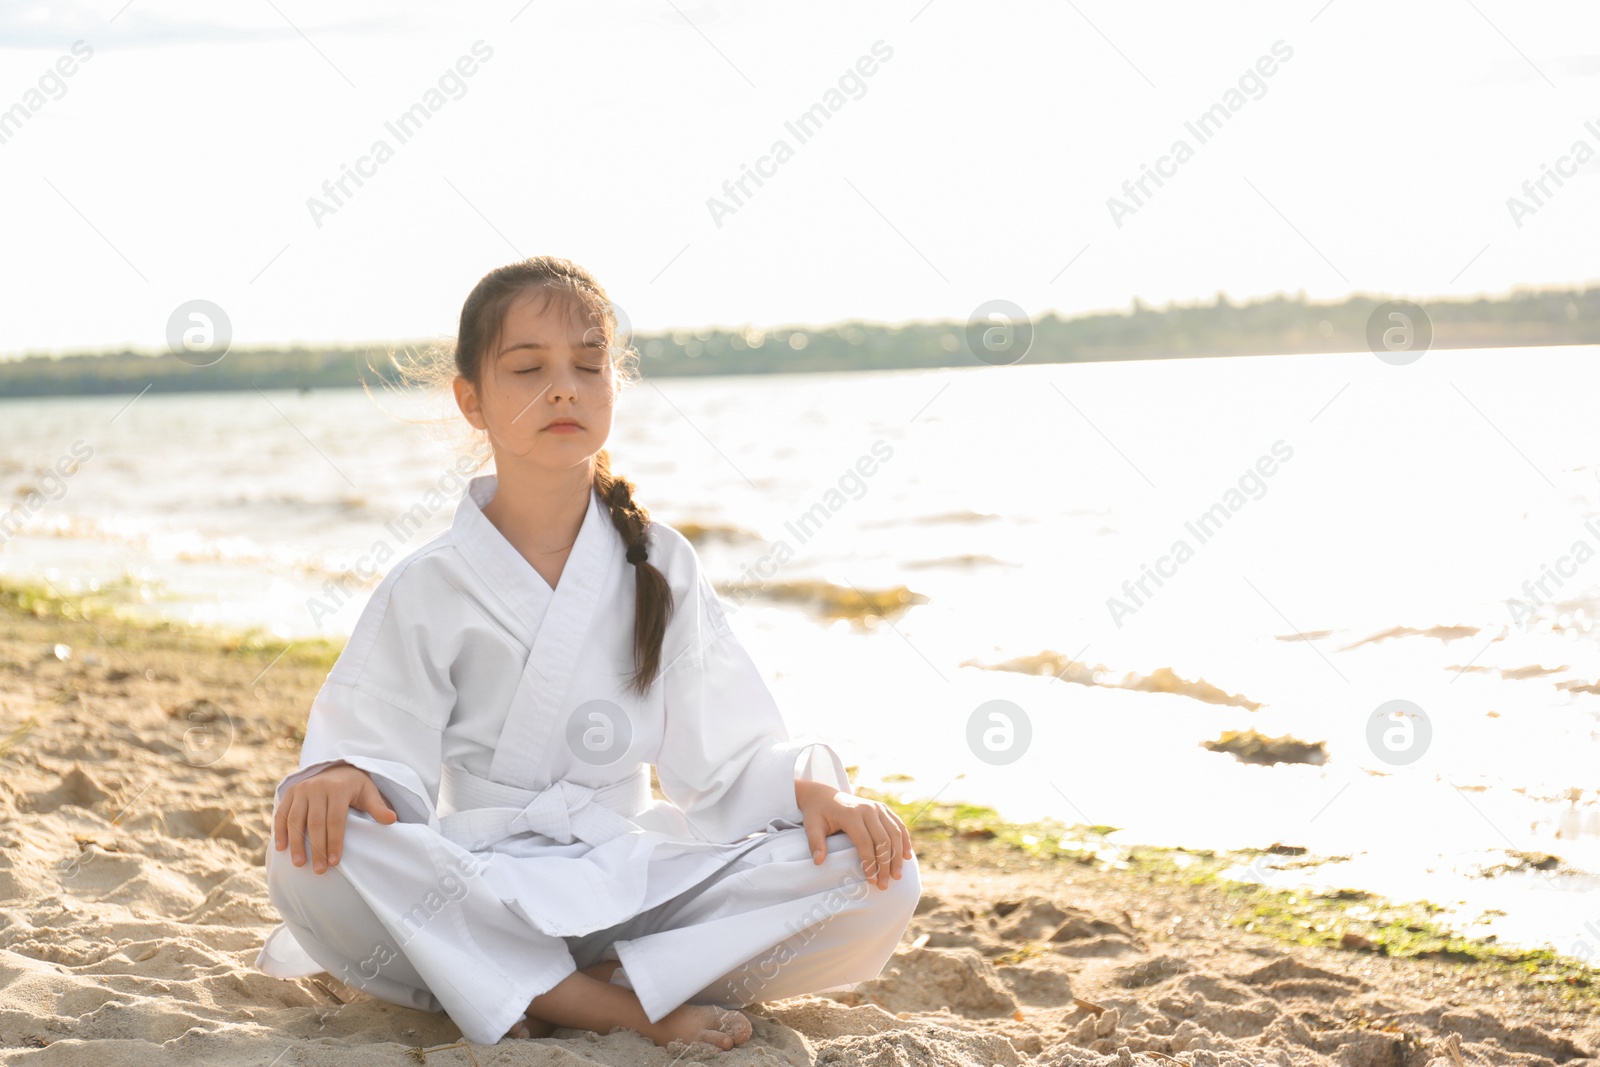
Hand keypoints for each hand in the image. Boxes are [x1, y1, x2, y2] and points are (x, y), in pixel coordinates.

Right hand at [272, 762, 396, 873]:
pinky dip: (280, 831)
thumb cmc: (355, 786)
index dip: (334, 841)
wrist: (337, 768)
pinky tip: (282, 848)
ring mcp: (302, 789)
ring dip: (296, 843)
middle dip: (317, 848)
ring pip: (295, 819)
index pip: (336, 819)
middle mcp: (318, 786)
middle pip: (315, 822)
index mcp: (339, 788)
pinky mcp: (290, 792)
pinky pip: (282, 813)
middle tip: (319, 870)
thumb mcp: (369, 793)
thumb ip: (378, 807)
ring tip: (299, 864)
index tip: (335, 862)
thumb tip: (392, 820)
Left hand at [796, 778, 912, 889]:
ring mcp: (877, 807)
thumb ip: (815, 843)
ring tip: (897, 876)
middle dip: (885, 864)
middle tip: (885, 885)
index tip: (871, 880)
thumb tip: (819, 861)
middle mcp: (868, 809)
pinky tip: (907, 856)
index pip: (865, 842)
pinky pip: (898, 825)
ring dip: (898, 856)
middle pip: (882, 840)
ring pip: (894, 833)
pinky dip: (905, 841)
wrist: (823, 795)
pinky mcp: (883, 808)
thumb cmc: (817, 814)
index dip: (869, 863)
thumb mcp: (812, 827)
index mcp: (851, 814)